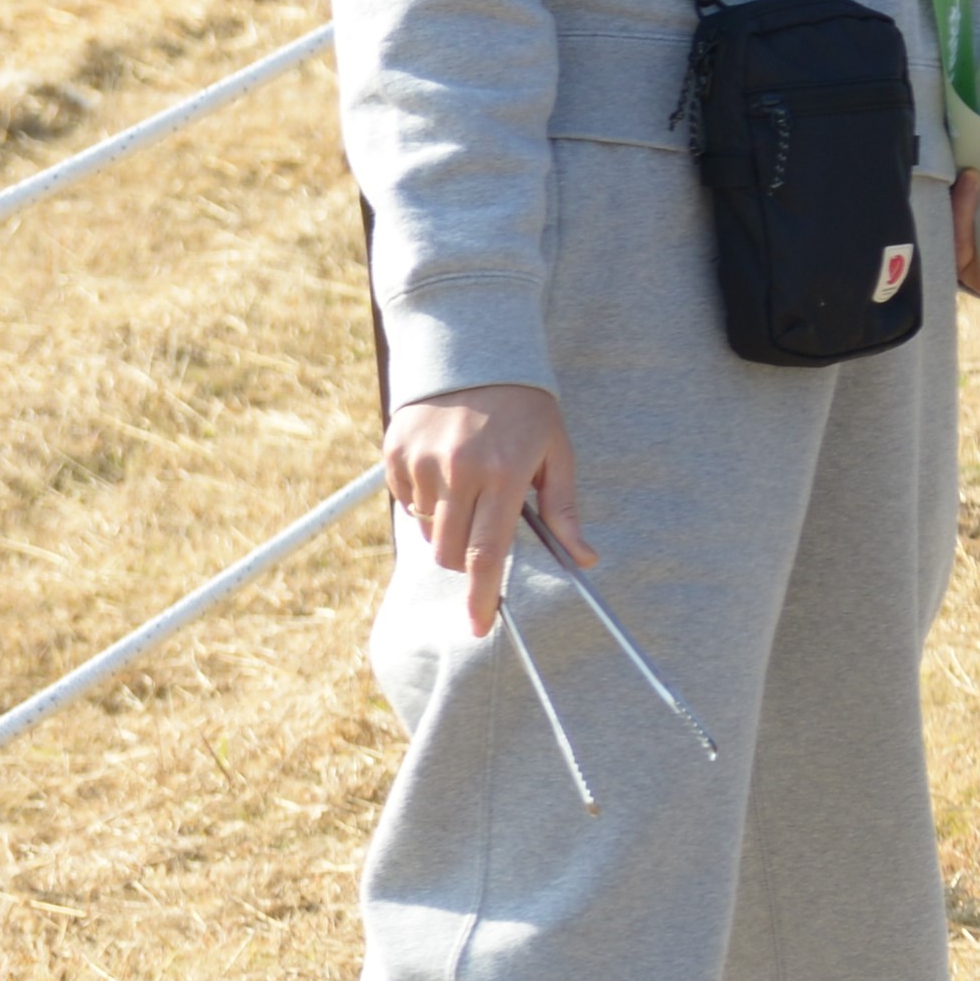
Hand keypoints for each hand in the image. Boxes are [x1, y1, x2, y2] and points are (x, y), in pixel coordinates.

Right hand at [386, 382, 587, 640]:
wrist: (472, 353)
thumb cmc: (526, 409)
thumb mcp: (556, 452)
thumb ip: (564, 509)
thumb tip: (586, 558)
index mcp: (502, 475)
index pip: (488, 553)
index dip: (482, 596)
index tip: (478, 626)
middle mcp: (457, 471)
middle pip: (451, 553)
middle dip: (467, 560)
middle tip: (484, 530)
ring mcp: (420, 462)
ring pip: (428, 531)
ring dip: (448, 527)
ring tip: (470, 487)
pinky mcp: (393, 454)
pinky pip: (406, 502)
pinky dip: (425, 501)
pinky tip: (445, 469)